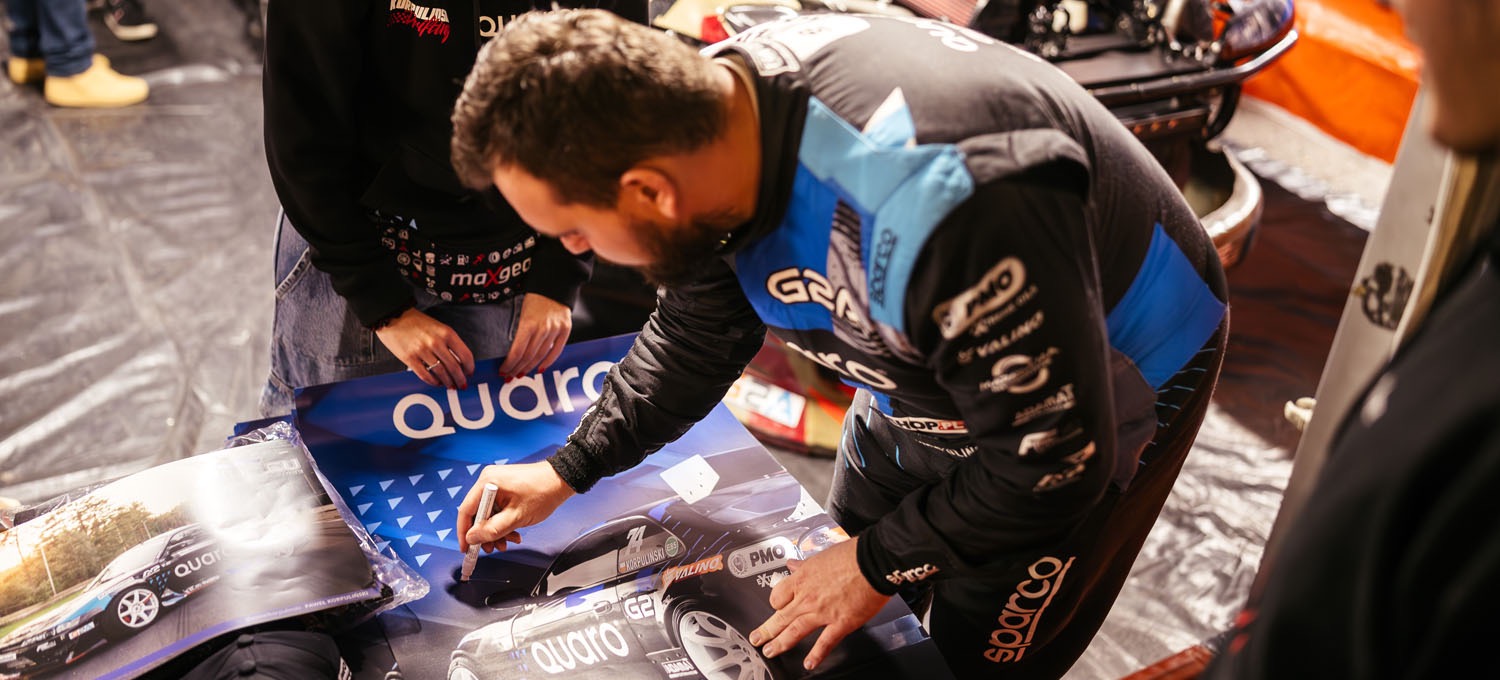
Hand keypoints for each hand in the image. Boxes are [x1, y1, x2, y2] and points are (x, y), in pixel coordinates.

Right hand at [374, 308, 475, 389]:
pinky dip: (433, 381)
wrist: (393, 316)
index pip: (465, 355)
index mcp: (446, 333)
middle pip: (454, 367)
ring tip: (450, 385)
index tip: (470, 372)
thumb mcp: (439, 327)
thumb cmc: (416, 322)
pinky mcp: (409, 358)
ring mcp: (422, 351)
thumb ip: (449, 342)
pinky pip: (425, 374)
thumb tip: (460, 361)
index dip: (470, 367)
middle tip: (462, 384)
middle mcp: (436, 342)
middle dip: (460, 379)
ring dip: (448, 382)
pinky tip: (436, 382)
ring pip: (441, 373)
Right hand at [457, 462, 575, 552]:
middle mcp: (489, 480)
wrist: (562, 480)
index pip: (466, 510)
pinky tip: (514, 532)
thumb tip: (472, 538)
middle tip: (492, 548)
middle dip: (486, 533)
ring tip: (509, 541)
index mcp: (487, 482)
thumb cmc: (543, 492)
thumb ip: (492, 530)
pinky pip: (498, 509)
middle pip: (478, 513)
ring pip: (489, 513)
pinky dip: (504, 522)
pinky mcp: (505, 488)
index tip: (466, 548)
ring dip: (497, 530)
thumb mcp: (516, 517)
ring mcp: (497, 483)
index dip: (464, 532)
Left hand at [498, 293, 571, 378]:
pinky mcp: (566, 329)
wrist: (555, 284)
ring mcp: (555, 329)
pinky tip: (540, 369)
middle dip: (517, 368)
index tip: (502, 371)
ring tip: (521, 374)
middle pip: (528, 356)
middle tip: (509, 376)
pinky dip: (548, 362)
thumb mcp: (522, 311)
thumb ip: (519, 330)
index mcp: (528, 323)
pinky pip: (557, 350)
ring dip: (529, 367)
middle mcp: (542, 328)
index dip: (509, 364)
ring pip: (541, 355)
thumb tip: (511, 351)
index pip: (517, 351)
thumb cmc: (535, 297)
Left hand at [748, 537, 889, 670]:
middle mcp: (808, 597)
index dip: (775, 603)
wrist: (873, 562)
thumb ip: (805, 565)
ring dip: (780, 643)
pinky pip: (824, 643)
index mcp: (803, 578)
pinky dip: (816, 655)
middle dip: (766, 630)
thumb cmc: (852, 555)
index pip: (778, 596)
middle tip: (757, 639)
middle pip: (780, 616)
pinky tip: (809, 663)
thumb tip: (793, 564)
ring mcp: (822, 612)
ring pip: (795, 631)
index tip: (775, 608)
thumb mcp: (822, 555)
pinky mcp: (840, 623)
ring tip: (771, 651)